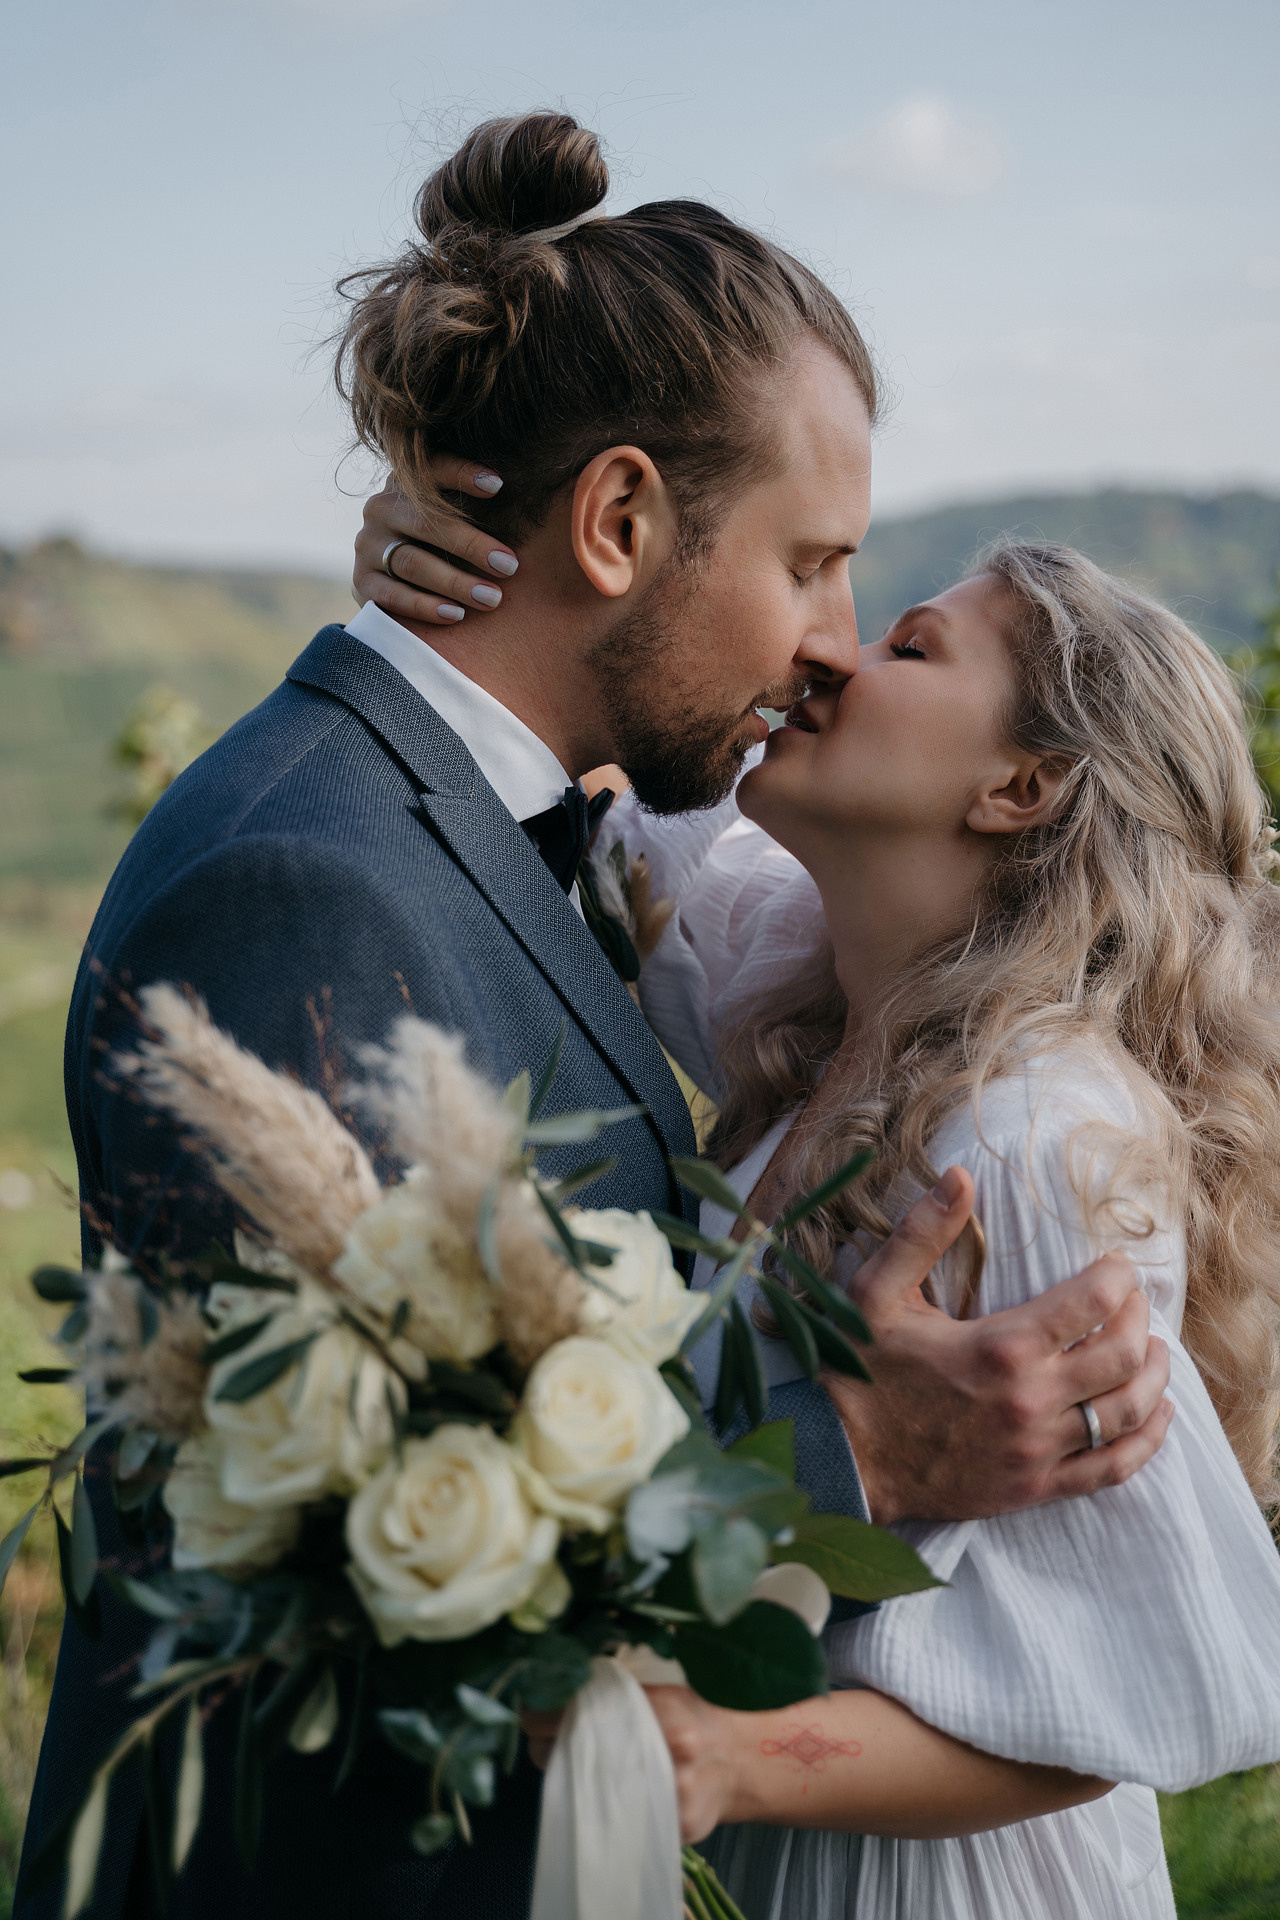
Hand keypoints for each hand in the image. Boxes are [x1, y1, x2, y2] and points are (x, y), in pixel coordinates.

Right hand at [352, 463, 517, 625]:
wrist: (386, 575)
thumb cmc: (439, 539)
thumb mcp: (450, 512)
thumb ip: (475, 502)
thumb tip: (533, 490)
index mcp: (405, 482)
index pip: (432, 469)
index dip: (462, 473)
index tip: (499, 485)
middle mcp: (381, 509)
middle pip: (427, 523)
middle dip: (471, 545)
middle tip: (509, 566)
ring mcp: (368, 546)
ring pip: (413, 563)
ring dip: (455, 582)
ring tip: (492, 598)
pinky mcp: (361, 582)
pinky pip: (393, 596)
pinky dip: (425, 606)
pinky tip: (455, 615)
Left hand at [522, 1688, 738, 1843]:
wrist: (739, 1761)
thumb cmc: (692, 1720)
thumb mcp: (659, 1693)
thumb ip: (613, 1693)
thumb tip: (553, 1694)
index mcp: (664, 1711)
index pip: (581, 1714)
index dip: (542, 1715)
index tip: (531, 1712)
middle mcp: (670, 1754)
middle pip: (576, 1757)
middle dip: (549, 1747)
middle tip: (547, 1738)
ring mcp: (674, 1796)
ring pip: (589, 1794)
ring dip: (567, 1778)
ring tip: (571, 1763)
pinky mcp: (675, 1829)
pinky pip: (615, 1821)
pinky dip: (599, 1808)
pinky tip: (601, 1793)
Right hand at [824, 1166, 1173, 1523]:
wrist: (842, 1458)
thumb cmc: (861, 1371)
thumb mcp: (878, 1291)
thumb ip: (923, 1232)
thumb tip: (959, 1176)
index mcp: (1000, 1347)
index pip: (1092, 1303)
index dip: (1118, 1277)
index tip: (1118, 1265)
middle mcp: (1030, 1400)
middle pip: (1124, 1355)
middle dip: (1141, 1320)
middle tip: (1135, 1303)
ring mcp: (1037, 1449)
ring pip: (1127, 1411)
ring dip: (1155, 1377)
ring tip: (1158, 1353)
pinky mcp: (1036, 1486)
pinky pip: (1112, 1468)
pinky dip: (1146, 1441)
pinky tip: (1156, 1416)